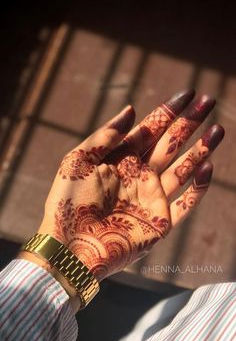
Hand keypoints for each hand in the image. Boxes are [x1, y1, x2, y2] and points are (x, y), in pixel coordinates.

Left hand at [36, 90, 223, 282]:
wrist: (70, 248)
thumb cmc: (67, 204)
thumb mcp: (78, 161)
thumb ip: (105, 136)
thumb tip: (131, 109)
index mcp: (120, 160)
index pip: (149, 130)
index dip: (168, 111)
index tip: (188, 93)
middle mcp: (139, 176)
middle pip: (170, 144)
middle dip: (189, 123)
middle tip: (209, 101)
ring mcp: (152, 199)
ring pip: (182, 169)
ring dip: (201, 150)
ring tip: (218, 130)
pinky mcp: (160, 223)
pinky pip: (185, 203)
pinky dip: (198, 187)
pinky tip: (207, 166)